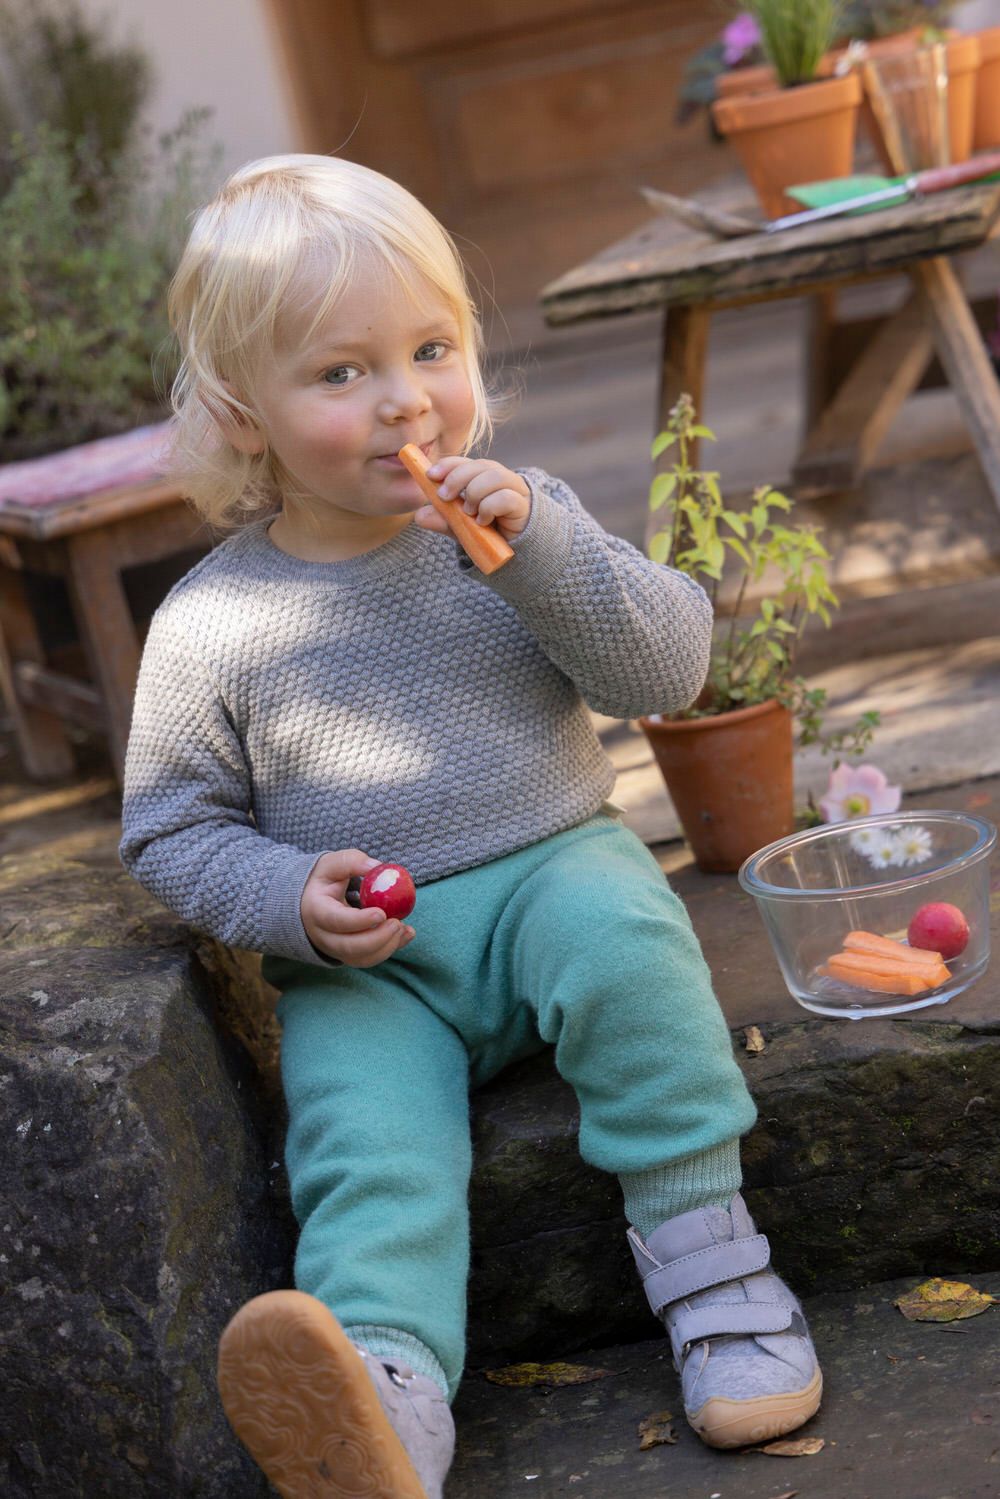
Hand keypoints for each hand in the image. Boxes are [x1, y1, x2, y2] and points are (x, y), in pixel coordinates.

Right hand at [301, 849, 414, 966]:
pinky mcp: (349, 955)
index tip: (381, 913)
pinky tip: (406, 934)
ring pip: (361, 958)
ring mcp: (335, 949)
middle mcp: (323, 935)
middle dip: (377, 938)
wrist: (311, 901)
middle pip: (349, 947)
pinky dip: (390, 949)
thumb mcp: (332, 864)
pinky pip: (370, 959)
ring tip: (404, 928)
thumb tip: (377, 867)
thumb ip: (352, 862)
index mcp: (316, 910)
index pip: (336, 921)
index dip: (359, 921)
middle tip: (397, 923)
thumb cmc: (324, 880)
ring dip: (387, 947)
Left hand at [415, 456, 530, 541]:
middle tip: (444, 497)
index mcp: (482, 477)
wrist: (515, 554)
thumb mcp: (460, 526)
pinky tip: (483, 521)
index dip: (448, 465)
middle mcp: (500, 478)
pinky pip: (506, 497)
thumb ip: (443, 520)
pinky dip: (489, 507)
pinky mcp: (524, 506)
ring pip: (495, 476)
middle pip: (480, 465)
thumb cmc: (487, 533)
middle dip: (458, 478)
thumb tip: (420, 516)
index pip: (465, 462)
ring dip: (475, 493)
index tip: (431, 475)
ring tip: (469, 513)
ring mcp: (515, 490)